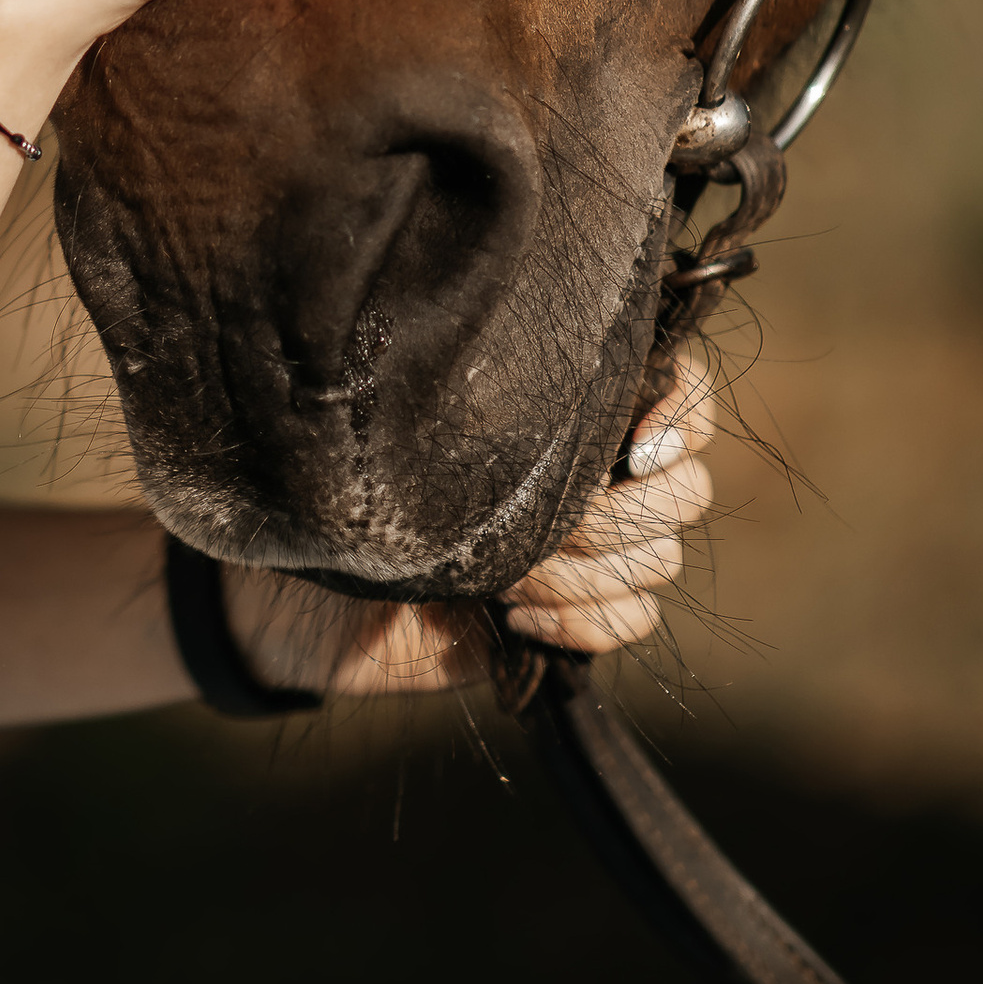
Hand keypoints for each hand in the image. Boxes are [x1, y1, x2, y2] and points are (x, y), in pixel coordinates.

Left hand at [221, 350, 716, 700]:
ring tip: (505, 576)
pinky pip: (632, 621)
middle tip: (545, 524)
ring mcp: (591, 551)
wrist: (297, 591)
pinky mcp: (571, 617)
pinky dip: (583, 622)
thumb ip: (490, 385)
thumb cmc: (348, 479)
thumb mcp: (410, 417)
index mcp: (572, 410)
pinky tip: (512, 617)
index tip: (633, 448)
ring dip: (584, 572)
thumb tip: (546, 361)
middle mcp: (594, 475)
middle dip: (617, 512)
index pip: (685, 395)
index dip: (683, 418)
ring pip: (660, 560)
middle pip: (686, 490)